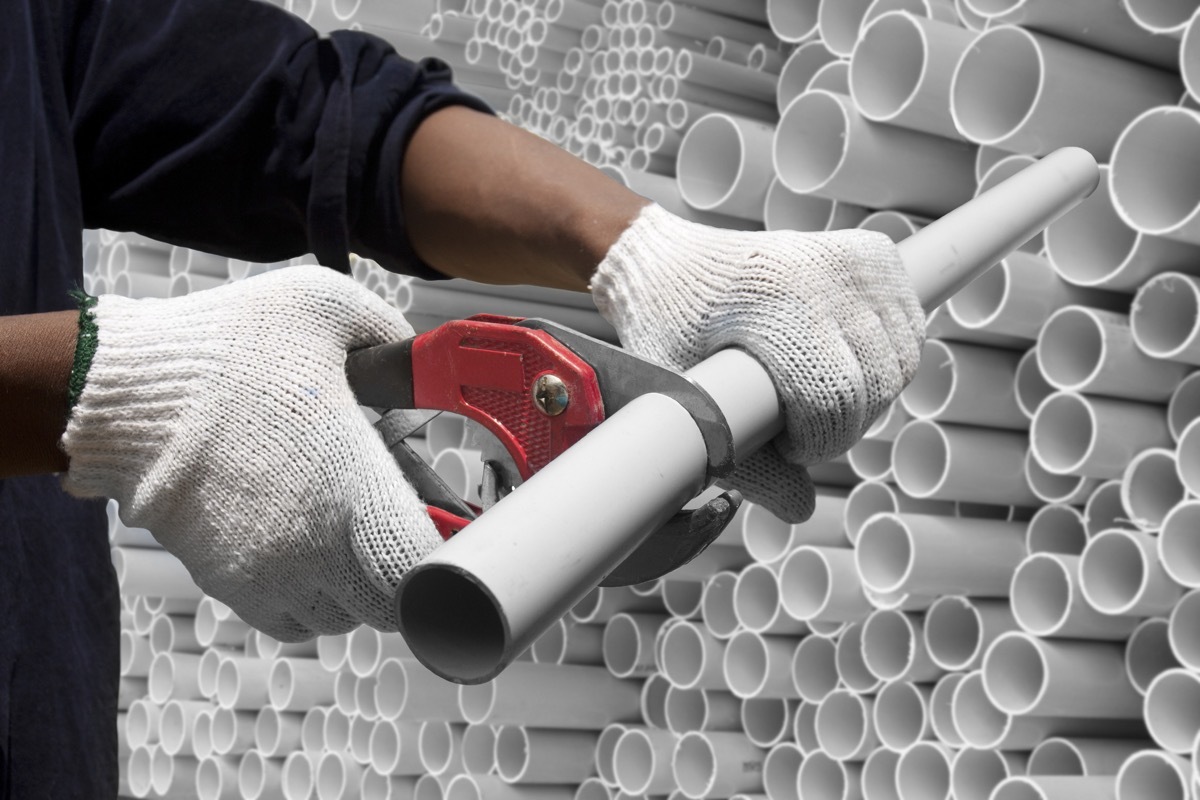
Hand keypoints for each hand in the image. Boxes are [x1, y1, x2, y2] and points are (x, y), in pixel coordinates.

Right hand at [61, 266, 440, 640]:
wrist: (122, 390)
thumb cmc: (225, 348)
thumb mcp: (327, 306)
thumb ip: (392, 334)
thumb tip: (424, 359)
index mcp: (353, 489)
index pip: (427, 570)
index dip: (450, 556)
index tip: (454, 530)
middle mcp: (315, 548)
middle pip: (390, 605)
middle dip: (407, 571)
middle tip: (406, 526)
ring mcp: (268, 573)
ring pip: (341, 616)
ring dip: (358, 586)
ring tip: (355, 533)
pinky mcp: (227, 581)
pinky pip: (291, 620)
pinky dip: (312, 598)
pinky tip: (309, 548)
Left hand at [590, 205, 924, 522]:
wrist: (668, 266)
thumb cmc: (667, 334)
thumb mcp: (688, 404)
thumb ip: (743, 464)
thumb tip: (800, 508)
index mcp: (775, 305)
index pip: (835, 400)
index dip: (816, 443)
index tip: (786, 446)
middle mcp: (822, 273)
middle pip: (876, 386)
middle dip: (842, 426)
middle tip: (799, 426)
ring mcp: (852, 259)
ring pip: (900, 361)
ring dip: (870, 397)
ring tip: (819, 397)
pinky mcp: (871, 252)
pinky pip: (909, 328)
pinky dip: (889, 358)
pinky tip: (847, 366)